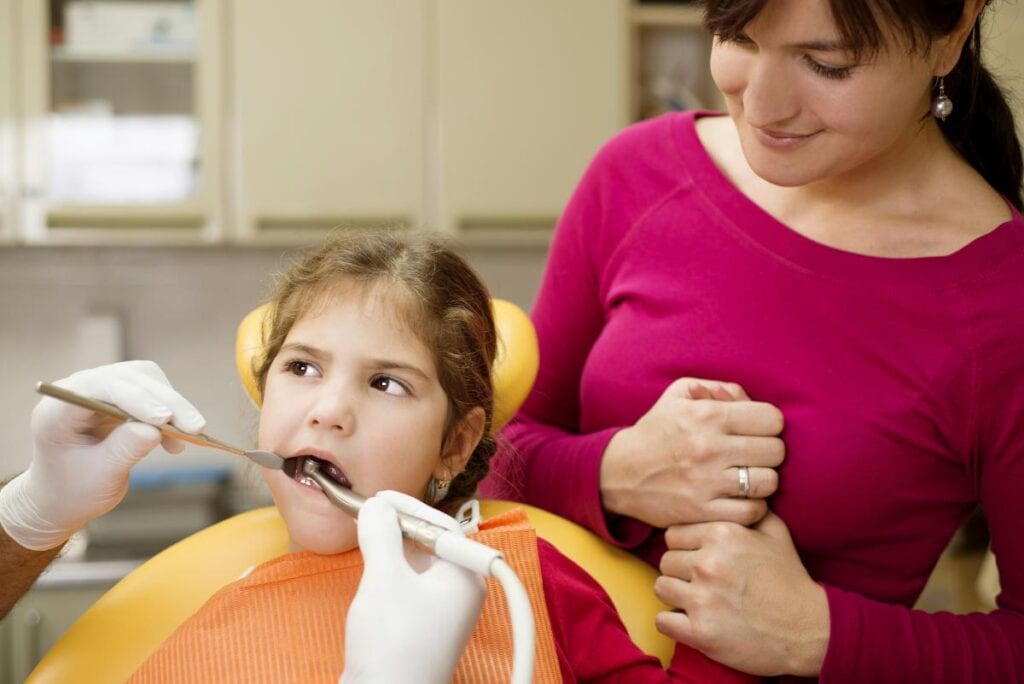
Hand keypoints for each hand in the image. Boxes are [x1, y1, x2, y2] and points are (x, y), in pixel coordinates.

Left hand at [0, 361, 204, 549]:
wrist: (63, 494)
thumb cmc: (73, 490)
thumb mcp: (98, 478)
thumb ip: (124, 451)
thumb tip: (155, 430)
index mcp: (58, 410)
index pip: (101, 388)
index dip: (137, 398)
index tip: (165, 420)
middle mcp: (77, 390)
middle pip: (130, 378)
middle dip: (166, 402)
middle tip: (195, 429)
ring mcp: (98, 389)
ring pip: (146, 379)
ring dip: (172, 404)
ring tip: (187, 436)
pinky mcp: (119, 395)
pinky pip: (151, 391)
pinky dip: (170, 411)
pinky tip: (176, 439)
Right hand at [340, 491, 484, 683]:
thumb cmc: (393, 641)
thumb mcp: (385, 578)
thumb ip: (382, 534)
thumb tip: (376, 505)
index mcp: (466, 576)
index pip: (443, 526)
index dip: (409, 507)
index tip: (377, 498)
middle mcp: (461, 593)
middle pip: (433, 544)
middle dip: (400, 526)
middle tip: (369, 514)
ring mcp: (443, 613)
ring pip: (419, 565)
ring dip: (393, 548)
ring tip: (366, 535)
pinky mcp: (422, 629)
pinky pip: (410, 587)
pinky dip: (391, 572)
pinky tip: (371, 569)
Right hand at [600, 378, 783, 527]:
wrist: (619, 472)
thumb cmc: (657, 430)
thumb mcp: (680, 395)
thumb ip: (720, 388)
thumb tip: (749, 400)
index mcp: (706, 414)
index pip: (772, 419)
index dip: (767, 424)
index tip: (755, 431)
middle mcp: (708, 447)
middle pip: (776, 451)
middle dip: (767, 451)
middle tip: (751, 455)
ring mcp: (706, 482)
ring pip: (768, 482)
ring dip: (762, 480)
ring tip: (747, 477)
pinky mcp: (702, 511)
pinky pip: (752, 511)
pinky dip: (752, 506)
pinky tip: (739, 498)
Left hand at [654, 513, 829, 676]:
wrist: (809, 630)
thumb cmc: (789, 579)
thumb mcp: (775, 533)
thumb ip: (748, 510)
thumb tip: (733, 494)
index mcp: (721, 534)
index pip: (674, 534)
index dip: (685, 547)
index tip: (699, 559)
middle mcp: (708, 563)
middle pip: (665, 560)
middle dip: (680, 571)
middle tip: (702, 583)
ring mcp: (702, 599)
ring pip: (661, 588)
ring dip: (676, 596)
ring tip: (699, 602)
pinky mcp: (699, 632)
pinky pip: (662, 621)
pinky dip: (673, 623)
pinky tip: (692, 622)